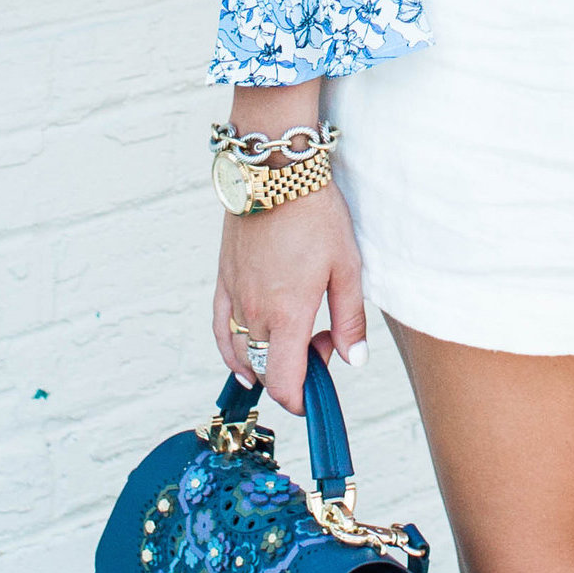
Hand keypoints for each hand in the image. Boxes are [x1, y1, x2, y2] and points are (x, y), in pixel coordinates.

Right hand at [214, 182, 366, 416]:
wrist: (277, 174)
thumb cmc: (316, 214)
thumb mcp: (347, 266)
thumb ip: (350, 319)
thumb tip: (353, 360)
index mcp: (287, 314)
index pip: (283, 382)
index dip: (300, 398)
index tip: (318, 390)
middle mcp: (254, 313)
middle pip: (263, 370)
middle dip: (292, 372)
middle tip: (322, 340)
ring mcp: (234, 297)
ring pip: (239, 353)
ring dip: (264, 361)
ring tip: (291, 343)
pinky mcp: (223, 280)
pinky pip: (220, 329)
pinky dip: (231, 349)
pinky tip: (244, 353)